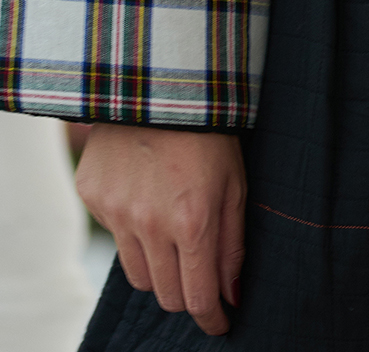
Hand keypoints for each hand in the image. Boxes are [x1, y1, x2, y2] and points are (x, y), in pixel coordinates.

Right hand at [76, 123, 245, 335]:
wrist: (160, 84)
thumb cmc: (210, 133)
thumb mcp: (236, 184)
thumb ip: (233, 244)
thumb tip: (230, 296)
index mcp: (193, 221)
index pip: (198, 298)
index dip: (212, 319)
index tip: (220, 323)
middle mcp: (150, 224)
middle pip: (166, 295)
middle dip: (188, 296)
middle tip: (200, 279)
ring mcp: (117, 212)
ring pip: (138, 276)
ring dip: (160, 270)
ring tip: (175, 239)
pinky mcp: (93, 197)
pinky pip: (116, 239)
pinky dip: (134, 233)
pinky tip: (148, 201)